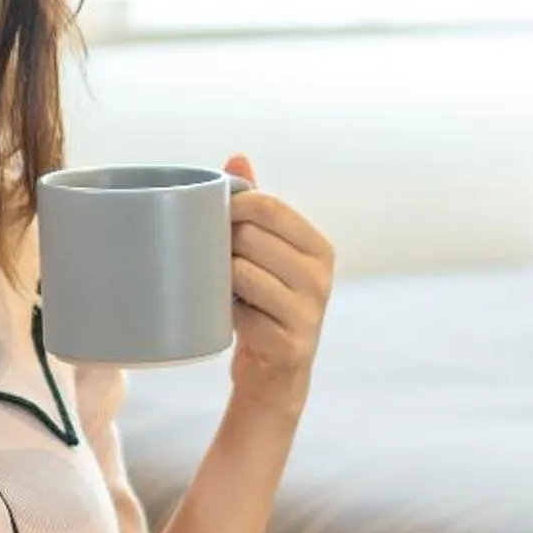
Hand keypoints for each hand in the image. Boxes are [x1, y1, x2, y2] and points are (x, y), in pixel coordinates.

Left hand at [223, 152, 333, 419]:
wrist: (276, 375)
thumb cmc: (265, 304)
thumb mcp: (268, 254)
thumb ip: (257, 206)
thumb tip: (237, 156)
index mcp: (319, 248)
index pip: (269, 207)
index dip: (231, 208)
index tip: (212, 221)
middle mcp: (320, 277)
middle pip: (250, 236)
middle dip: (222, 245)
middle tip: (213, 261)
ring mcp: (308, 311)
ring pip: (241, 272)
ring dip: (219, 279)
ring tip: (220, 289)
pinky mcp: (288, 343)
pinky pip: (239, 312)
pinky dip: (224, 312)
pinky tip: (228, 317)